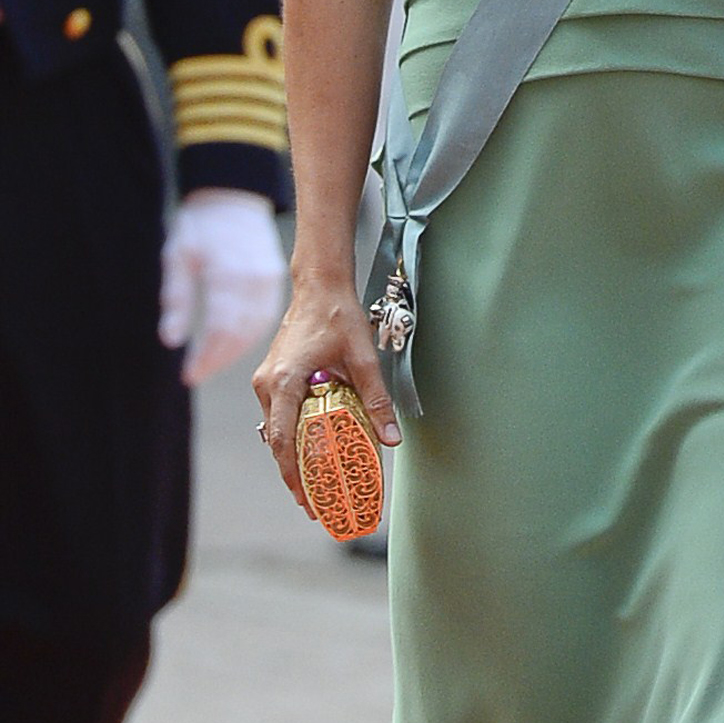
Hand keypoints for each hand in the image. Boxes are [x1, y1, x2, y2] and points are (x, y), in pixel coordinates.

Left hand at [159, 187, 286, 384]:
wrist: (232, 196)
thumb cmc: (201, 225)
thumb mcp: (177, 256)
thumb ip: (176, 299)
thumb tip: (171, 340)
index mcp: (227, 273)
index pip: (220, 329)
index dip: (205, 357)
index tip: (188, 375)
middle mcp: (253, 278)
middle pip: (240, 334)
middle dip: (218, 359)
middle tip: (197, 374)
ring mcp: (268, 278)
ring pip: (257, 329)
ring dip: (234, 351)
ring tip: (212, 364)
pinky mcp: (275, 278)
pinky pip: (267, 316)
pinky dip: (251, 335)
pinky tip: (234, 344)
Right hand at [252, 283, 400, 513]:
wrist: (319, 285)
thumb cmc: (338, 316)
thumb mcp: (362, 358)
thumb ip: (375, 398)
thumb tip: (390, 438)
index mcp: (284, 381)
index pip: (283, 439)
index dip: (293, 474)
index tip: (306, 500)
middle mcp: (268, 384)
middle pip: (277, 441)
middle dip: (294, 475)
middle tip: (314, 505)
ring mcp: (266, 381)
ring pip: (276, 430)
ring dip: (292, 457)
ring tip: (312, 486)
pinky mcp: (271, 377)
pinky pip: (277, 416)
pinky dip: (291, 436)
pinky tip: (308, 451)